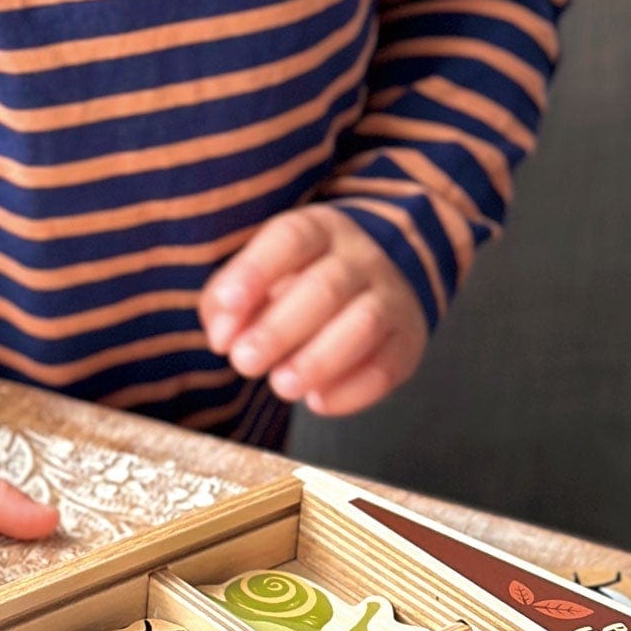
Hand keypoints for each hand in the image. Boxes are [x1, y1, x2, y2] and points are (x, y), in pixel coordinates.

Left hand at [200, 205, 427, 415]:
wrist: (372, 282)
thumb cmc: (296, 282)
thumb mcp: (258, 274)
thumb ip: (227, 302)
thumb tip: (223, 338)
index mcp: (318, 230)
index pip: (289, 240)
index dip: (255, 272)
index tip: (228, 307)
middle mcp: (360, 258)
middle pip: (325, 287)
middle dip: (279, 329)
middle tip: (244, 362)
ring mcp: (390, 298)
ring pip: (364, 324)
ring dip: (319, 360)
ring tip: (281, 386)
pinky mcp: (407, 341)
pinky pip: (387, 366)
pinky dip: (352, 390)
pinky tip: (318, 401)